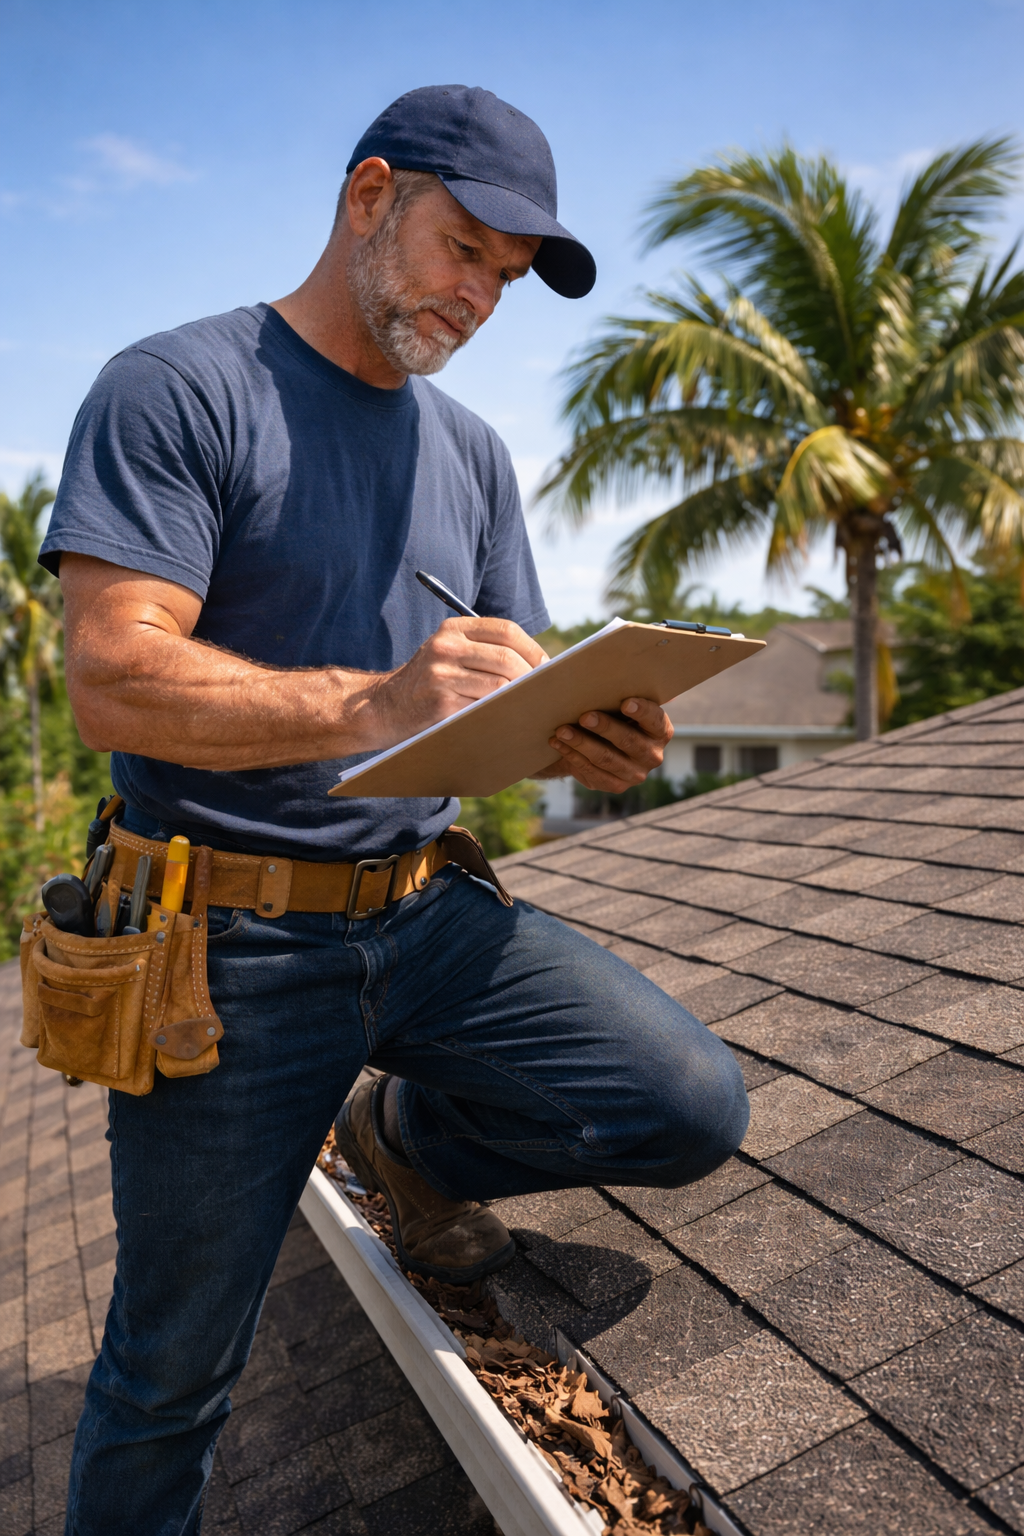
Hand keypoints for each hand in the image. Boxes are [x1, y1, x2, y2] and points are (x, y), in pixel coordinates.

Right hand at [370, 616, 545, 745]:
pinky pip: (485, 708)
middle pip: (507, 657)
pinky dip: (502, 713)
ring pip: (500, 685)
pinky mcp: (441, 704)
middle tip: (542, 691)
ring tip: (529, 705)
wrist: (385, 707)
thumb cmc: (428, 682)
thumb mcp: (448, 652)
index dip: (533, 649)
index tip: (546, 667)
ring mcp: (441, 675)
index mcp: (453, 629)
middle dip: (532, 677)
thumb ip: (483, 649)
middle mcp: (445, 647)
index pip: (506, 630)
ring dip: (520, 697)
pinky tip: (508, 718)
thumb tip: (538, 663)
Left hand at [542, 698, 672, 791]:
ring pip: (606, 759)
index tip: (625, 703)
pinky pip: (593, 772)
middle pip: (629, 741)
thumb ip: (623, 692)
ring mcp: (635, 773)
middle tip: (584, 716)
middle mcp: (653, 755)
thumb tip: (614, 668)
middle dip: (605, 728)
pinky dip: (573, 756)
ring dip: (581, 743)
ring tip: (562, 730)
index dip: (642, 712)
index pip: (655, 720)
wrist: (600, 743)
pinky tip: (558, 743)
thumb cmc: (613, 715)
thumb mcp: (621, 704)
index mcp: (661, 730)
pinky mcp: (616, 785)